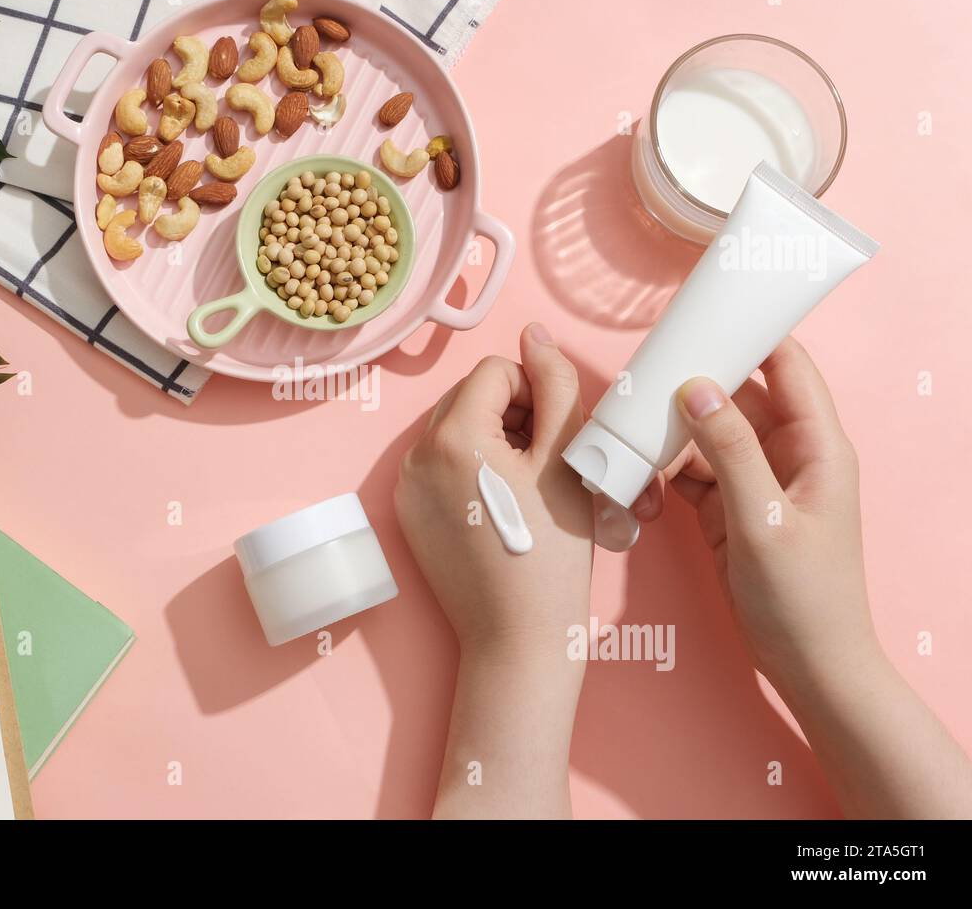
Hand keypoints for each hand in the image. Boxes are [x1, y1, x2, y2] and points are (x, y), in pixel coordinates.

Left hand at [395, 323, 592, 659]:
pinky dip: (470, 471)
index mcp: (452, 436)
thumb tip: (534, 335)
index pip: (495, 371)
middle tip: (543, 464)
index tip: (554, 439)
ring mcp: (405, 487)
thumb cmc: (552, 552)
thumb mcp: (567, 458)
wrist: (518, 636)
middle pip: (469, 396)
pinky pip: (438, 466)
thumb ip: (554, 384)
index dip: (534, 394)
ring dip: (491, 441)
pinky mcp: (406, 515)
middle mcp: (415, 455)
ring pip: (454, 429)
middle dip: (510, 415)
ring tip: (523, 488)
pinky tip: (499, 509)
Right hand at [641, 338, 971, 817]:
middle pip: (737, 396)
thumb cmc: (802, 598)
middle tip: (642, 371)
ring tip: (627, 432)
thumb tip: (697, 387)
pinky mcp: (730, 509)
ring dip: (668, 434)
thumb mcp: (763, 520)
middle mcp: (788, 455)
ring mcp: (756, 482)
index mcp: (817, 447)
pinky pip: (691, 472)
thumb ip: (730, 451)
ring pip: (706, 434)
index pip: (789, 368)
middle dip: (691, 382)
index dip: (754, 333)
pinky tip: (635, 479)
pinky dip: (662, 473)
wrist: (808, 667)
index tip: (708, 308)